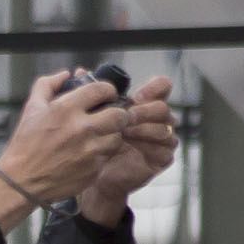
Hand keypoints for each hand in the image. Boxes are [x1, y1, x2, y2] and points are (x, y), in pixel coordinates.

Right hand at [0, 70, 133, 223]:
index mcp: (66, 109)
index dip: (108, 89)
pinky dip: (103, 151)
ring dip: (113, 132)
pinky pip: (108, 155)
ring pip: (118, 136)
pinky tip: (91, 150)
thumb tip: (65, 74)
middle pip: (119, 114)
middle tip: (112, 113)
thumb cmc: (25, 144)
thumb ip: (48, 84)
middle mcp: (82, 129)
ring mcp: (90, 151)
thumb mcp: (32, 108)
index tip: (106, 94)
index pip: (102, 89)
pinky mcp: (93, 169)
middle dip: (118, 112)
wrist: (21, 180)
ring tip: (101, 133)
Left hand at [76, 75, 179, 225]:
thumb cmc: (94, 142)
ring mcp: (163, 138)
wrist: (93, 172)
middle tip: (127, 116)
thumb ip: (88, 92)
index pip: (162, 86)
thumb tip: (78, 71)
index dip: (153, 87)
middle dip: (144, 110)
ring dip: (143, 127)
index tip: (135, 96)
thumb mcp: (90, 115)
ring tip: (124, 132)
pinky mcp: (162, 157)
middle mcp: (158, 119)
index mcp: (145, 104)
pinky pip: (165, 148)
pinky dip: (147, 144)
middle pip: (163, 106)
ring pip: (165, 126)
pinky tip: (131, 145)